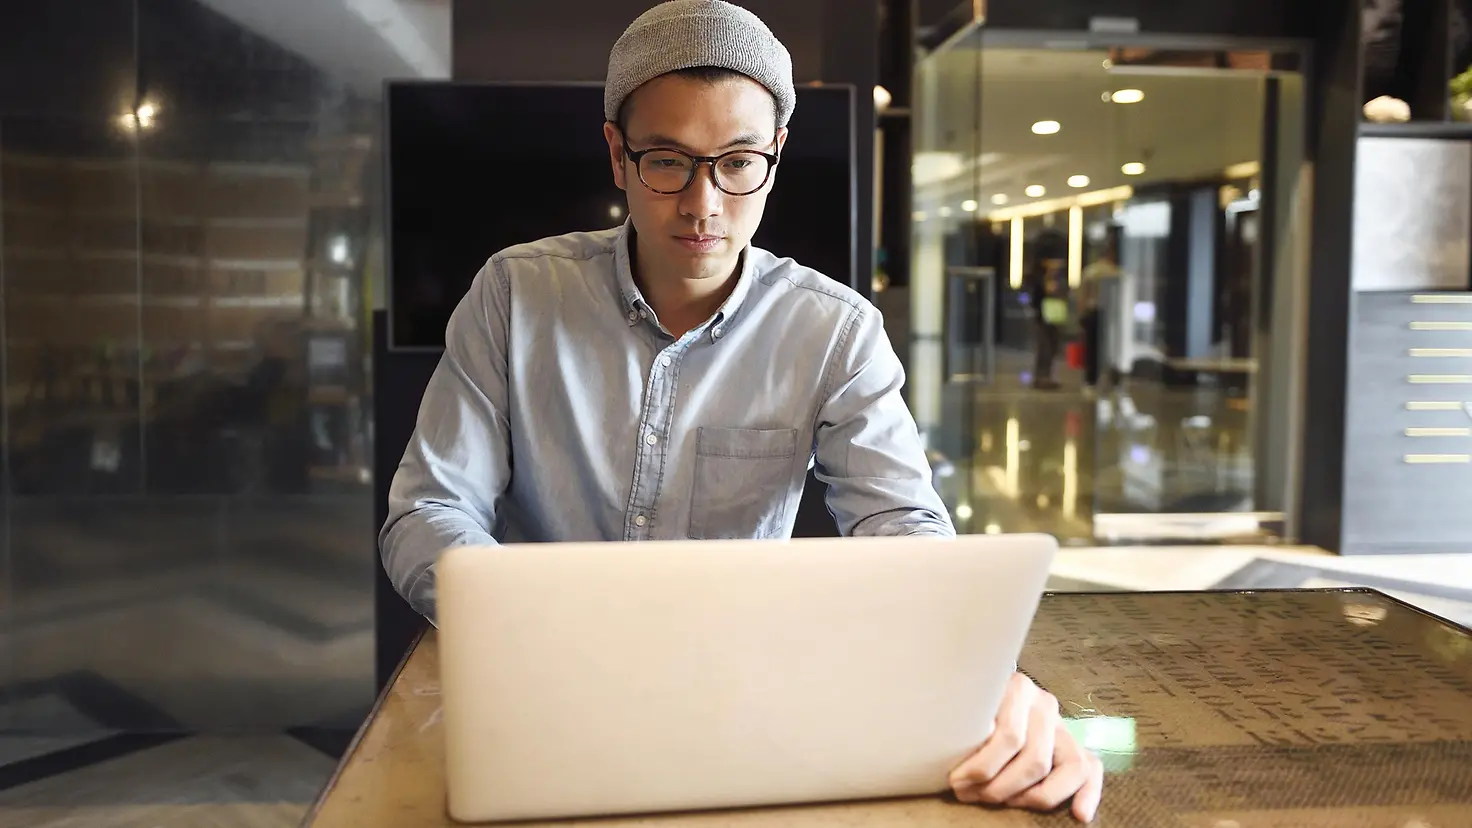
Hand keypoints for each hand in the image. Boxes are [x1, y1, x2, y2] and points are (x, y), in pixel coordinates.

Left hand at [948, 672, 1102, 822]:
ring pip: (1068, 769)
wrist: (985, 691)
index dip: (982, 766)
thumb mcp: (964, 703)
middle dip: (999, 786)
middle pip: (1034, 759)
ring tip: (1000, 802)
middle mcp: (1045, 705)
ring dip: (1032, 796)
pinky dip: (1089, 794)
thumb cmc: (969, 705)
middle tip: (969, 794)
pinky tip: (1079, 814)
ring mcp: (1063, 726)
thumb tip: (954, 758)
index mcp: (1018, 688)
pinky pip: (1092, 769)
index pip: (1009, 736)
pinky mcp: (1074, 745)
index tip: (955, 781)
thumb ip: (966, 722)